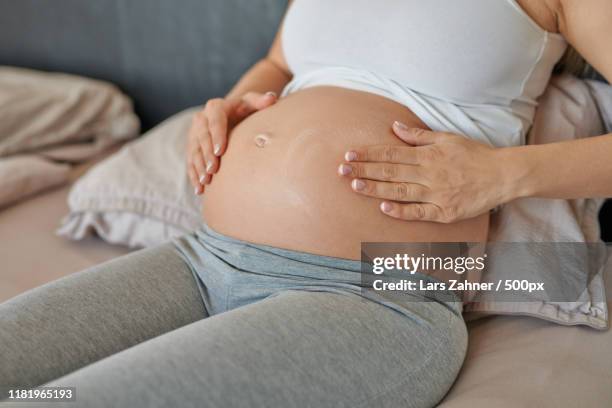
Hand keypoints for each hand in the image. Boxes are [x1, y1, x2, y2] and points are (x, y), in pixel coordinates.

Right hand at [187, 91, 277, 193]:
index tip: (220, 151)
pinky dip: (194, 175)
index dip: (216, 135)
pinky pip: (190, 161)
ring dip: (198, 167)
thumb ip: (261, 101)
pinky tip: (199, 189)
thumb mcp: (252, 103)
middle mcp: (201, 119)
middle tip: (213, 171)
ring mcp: (194, 133)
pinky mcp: (192, 146)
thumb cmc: (246, 110)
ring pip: (194, 151)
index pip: (215, 121)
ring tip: (205, 182)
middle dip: (206, 155)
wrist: (232, 114)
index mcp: (216, 107)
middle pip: (202, 138)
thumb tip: (271, 98)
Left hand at [338, 121, 513, 222]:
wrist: (502, 176)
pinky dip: (401, 211)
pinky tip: (383, 208)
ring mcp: (436, 194)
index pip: (391, 153)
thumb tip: (394, 126)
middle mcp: (429, 173)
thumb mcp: (447, 138)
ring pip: (399, 191)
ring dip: (375, 189)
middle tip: (341, 170)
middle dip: (364, 170)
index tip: (349, 154)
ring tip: (355, 187)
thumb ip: (418, 136)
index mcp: (428, 155)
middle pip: (390, 171)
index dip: (368, 154)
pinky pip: (419, 213)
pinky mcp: (444, 212)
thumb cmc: (474, 155)